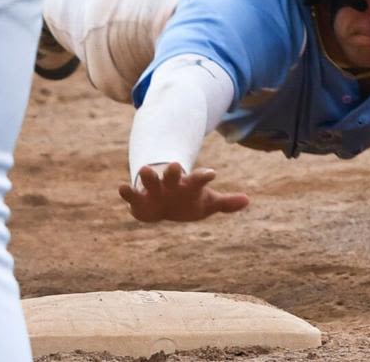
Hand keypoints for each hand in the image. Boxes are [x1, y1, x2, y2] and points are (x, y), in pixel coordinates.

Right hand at [118, 163, 249, 222]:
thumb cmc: (188, 202)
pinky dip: (127, 191)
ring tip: (145, 169)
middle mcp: (171, 184)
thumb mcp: (207, 203)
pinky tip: (122, 187)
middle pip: (173, 175)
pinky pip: (131, 194)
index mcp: (189, 185)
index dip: (205, 176)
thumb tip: (247, 200)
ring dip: (148, 175)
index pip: (199, 179)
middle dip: (174, 171)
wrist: (162, 205)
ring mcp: (154, 189)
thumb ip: (225, 203)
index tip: (212, 174)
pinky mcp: (138, 198)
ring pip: (150, 179)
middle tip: (176, 164)